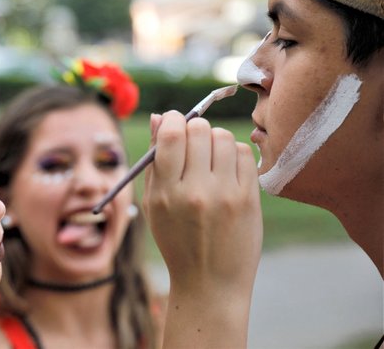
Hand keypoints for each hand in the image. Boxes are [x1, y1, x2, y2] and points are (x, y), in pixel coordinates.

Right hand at [142, 111, 261, 347]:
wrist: (210, 283)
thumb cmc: (176, 241)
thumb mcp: (154, 205)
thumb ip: (154, 161)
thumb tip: (158, 117)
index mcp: (166, 193)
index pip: (172, 134)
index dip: (172, 119)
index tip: (173, 124)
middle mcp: (196, 191)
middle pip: (200, 129)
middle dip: (193, 129)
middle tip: (192, 145)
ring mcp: (226, 194)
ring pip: (223, 137)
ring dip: (214, 140)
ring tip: (210, 160)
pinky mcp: (249, 199)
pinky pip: (243, 153)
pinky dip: (233, 154)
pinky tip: (226, 171)